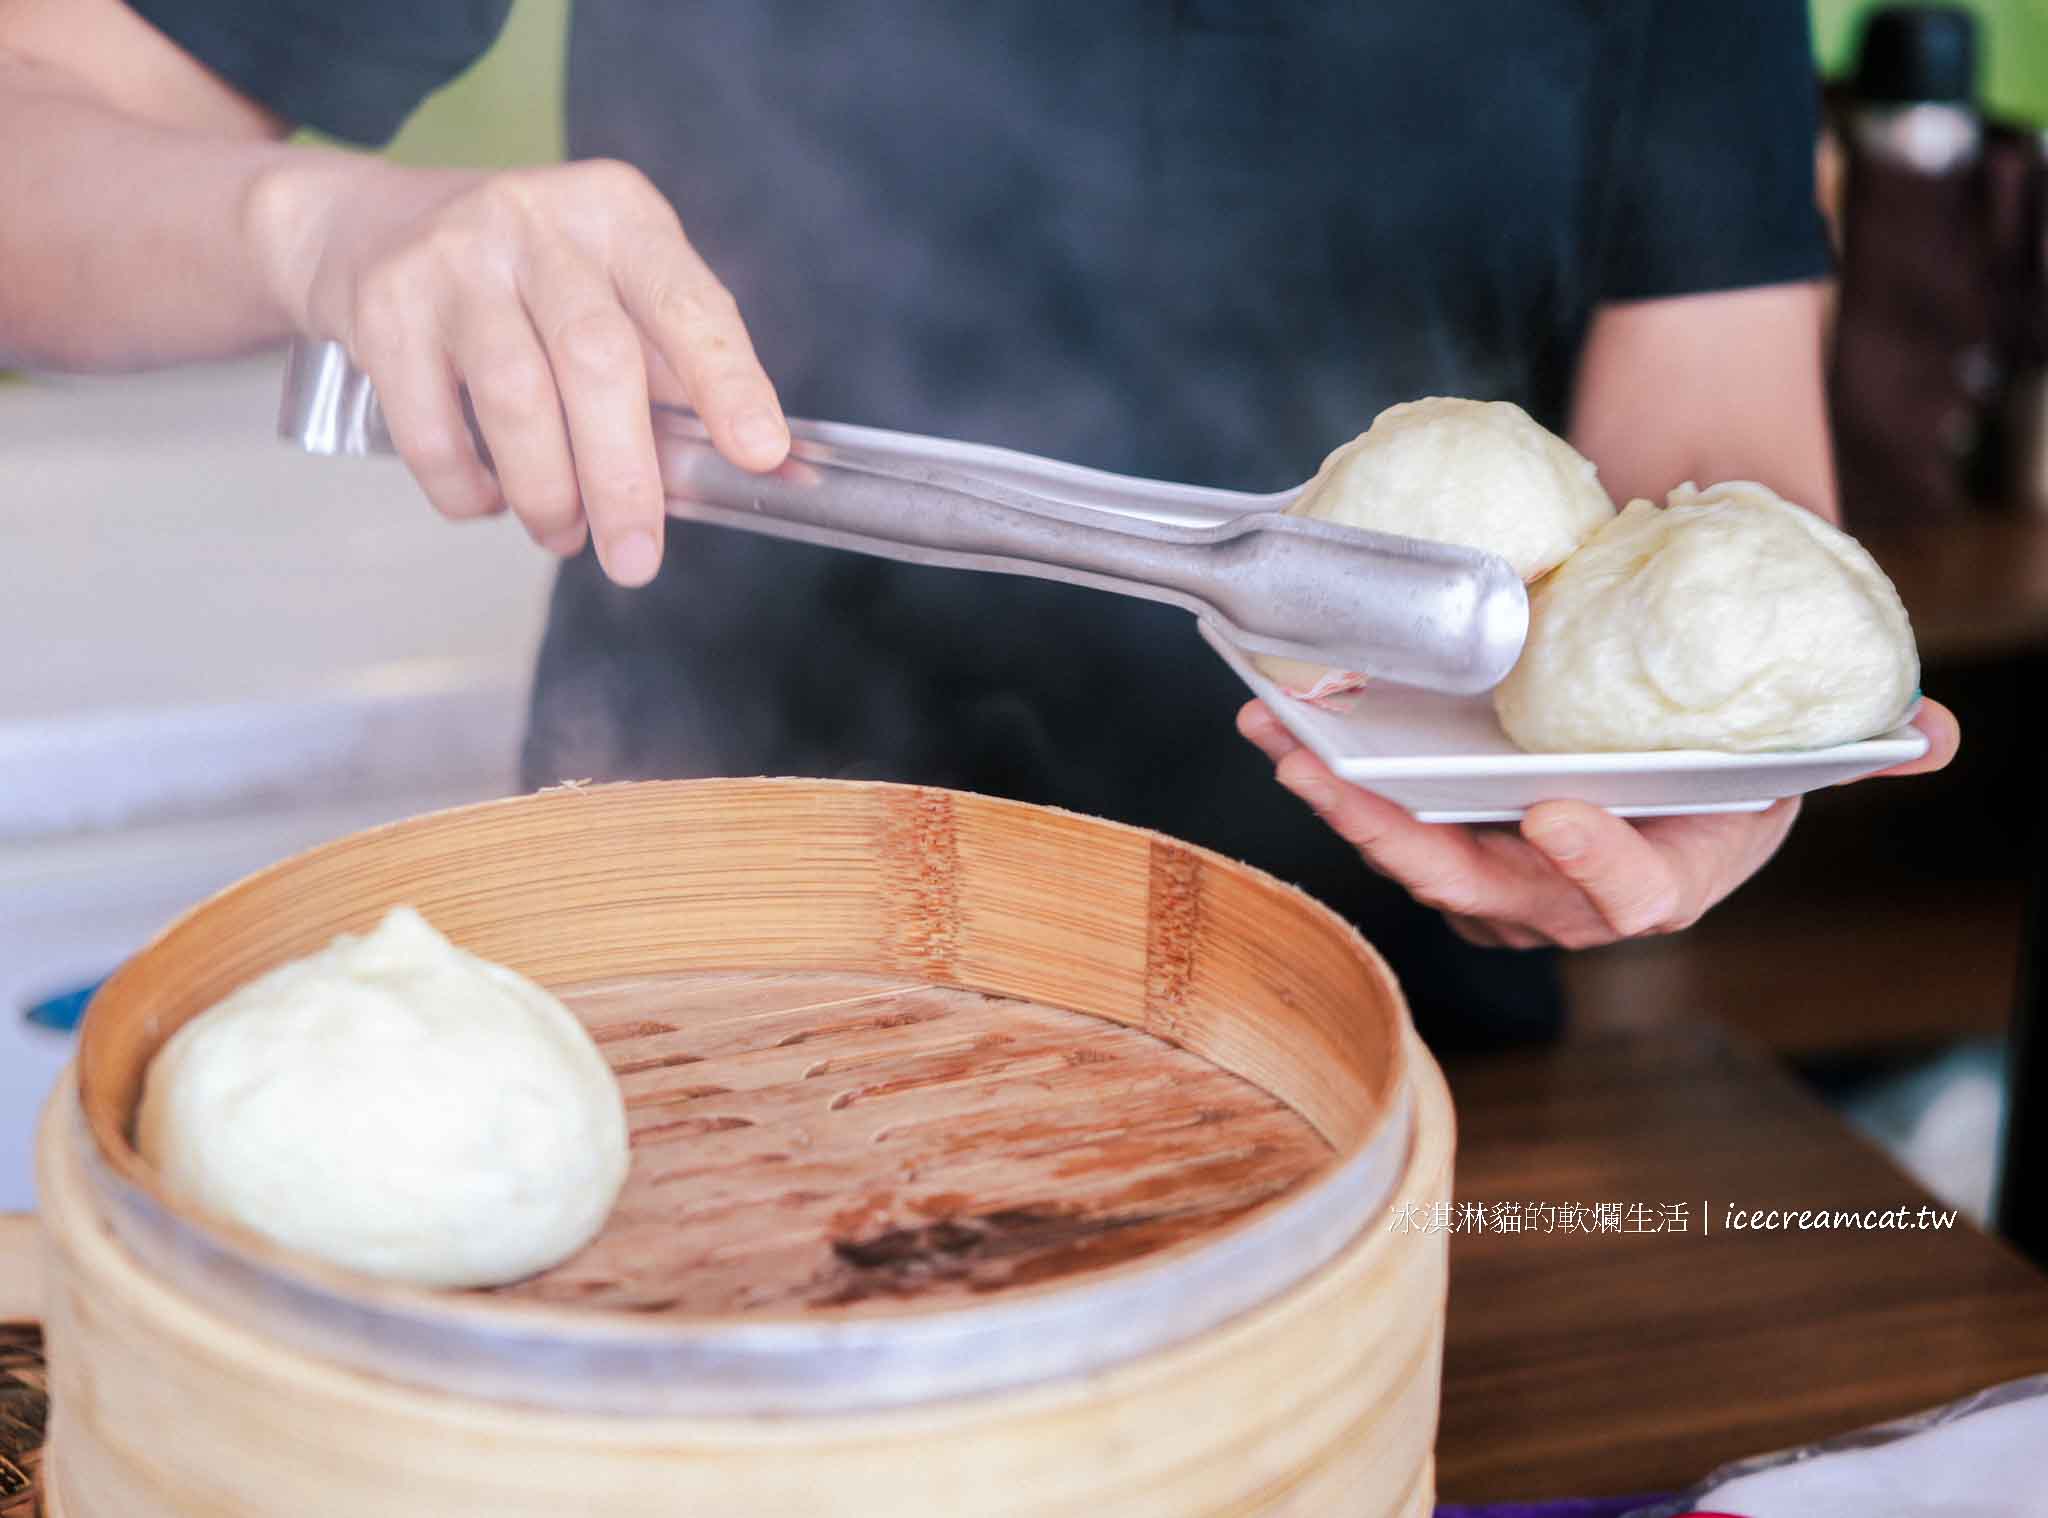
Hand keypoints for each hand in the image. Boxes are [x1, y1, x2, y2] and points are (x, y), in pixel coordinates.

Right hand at [253, 156, 788, 585]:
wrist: (368, 228)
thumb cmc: (529, 282)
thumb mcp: (612, 288)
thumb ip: (675, 369)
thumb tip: (759, 473)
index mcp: (620, 216)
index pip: (688, 304)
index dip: (728, 382)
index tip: (760, 455)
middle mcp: (538, 223)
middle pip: (598, 361)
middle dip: (624, 479)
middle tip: (636, 560)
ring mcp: (454, 258)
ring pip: (515, 400)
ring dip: (546, 494)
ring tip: (561, 536)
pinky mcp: (385, 308)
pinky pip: (432, 429)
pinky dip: (467, 488)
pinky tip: (489, 501)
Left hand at [1236, 698, 1960, 948]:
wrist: (1666, 760)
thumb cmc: (1728, 761)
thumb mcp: (1799, 757)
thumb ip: (1855, 751)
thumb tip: (1933, 738)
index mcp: (1655, 882)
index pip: (1625, 896)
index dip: (1592, 862)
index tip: (1554, 807)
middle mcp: (1563, 900)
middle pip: (1476, 884)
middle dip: (1397, 833)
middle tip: (1332, 775)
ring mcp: (1495, 882)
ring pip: (1408, 856)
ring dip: (1336, 802)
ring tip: (1276, 738)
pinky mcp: (1446, 847)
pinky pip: (1380, 823)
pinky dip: (1328, 780)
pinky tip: (1279, 729)